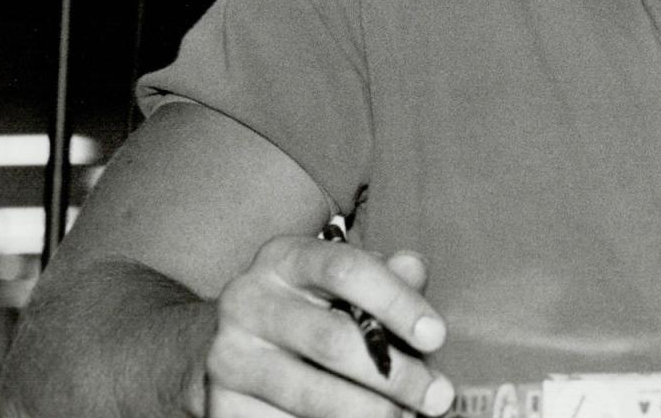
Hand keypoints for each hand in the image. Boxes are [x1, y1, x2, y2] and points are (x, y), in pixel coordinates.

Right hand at [203, 234, 456, 416]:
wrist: (236, 348)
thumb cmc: (314, 308)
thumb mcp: (346, 282)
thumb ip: (385, 275)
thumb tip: (415, 269)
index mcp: (285, 258)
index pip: (347, 269)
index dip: (397, 303)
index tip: (437, 337)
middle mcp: (248, 301)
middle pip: (332, 340)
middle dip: (395, 374)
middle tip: (437, 398)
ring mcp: (229, 357)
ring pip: (311, 394)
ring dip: (370, 413)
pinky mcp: (222, 406)